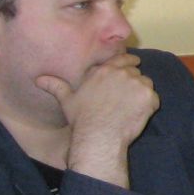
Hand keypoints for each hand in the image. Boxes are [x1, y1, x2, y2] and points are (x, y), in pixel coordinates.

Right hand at [38, 53, 158, 185]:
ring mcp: (137, 84)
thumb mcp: (67, 99)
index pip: (123, 59)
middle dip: (133, 83)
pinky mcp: (149, 97)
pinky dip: (150, 107)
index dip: (129, 61)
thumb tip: (39, 80)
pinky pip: (155, 100)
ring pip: (146, 84)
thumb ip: (56, 85)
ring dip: (142, 94)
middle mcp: (122, 73)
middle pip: (135, 73)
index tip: (134, 63)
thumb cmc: (82, 118)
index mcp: (105, 70)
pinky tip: (138, 116)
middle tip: (128, 97)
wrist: (99, 135)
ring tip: (132, 108)